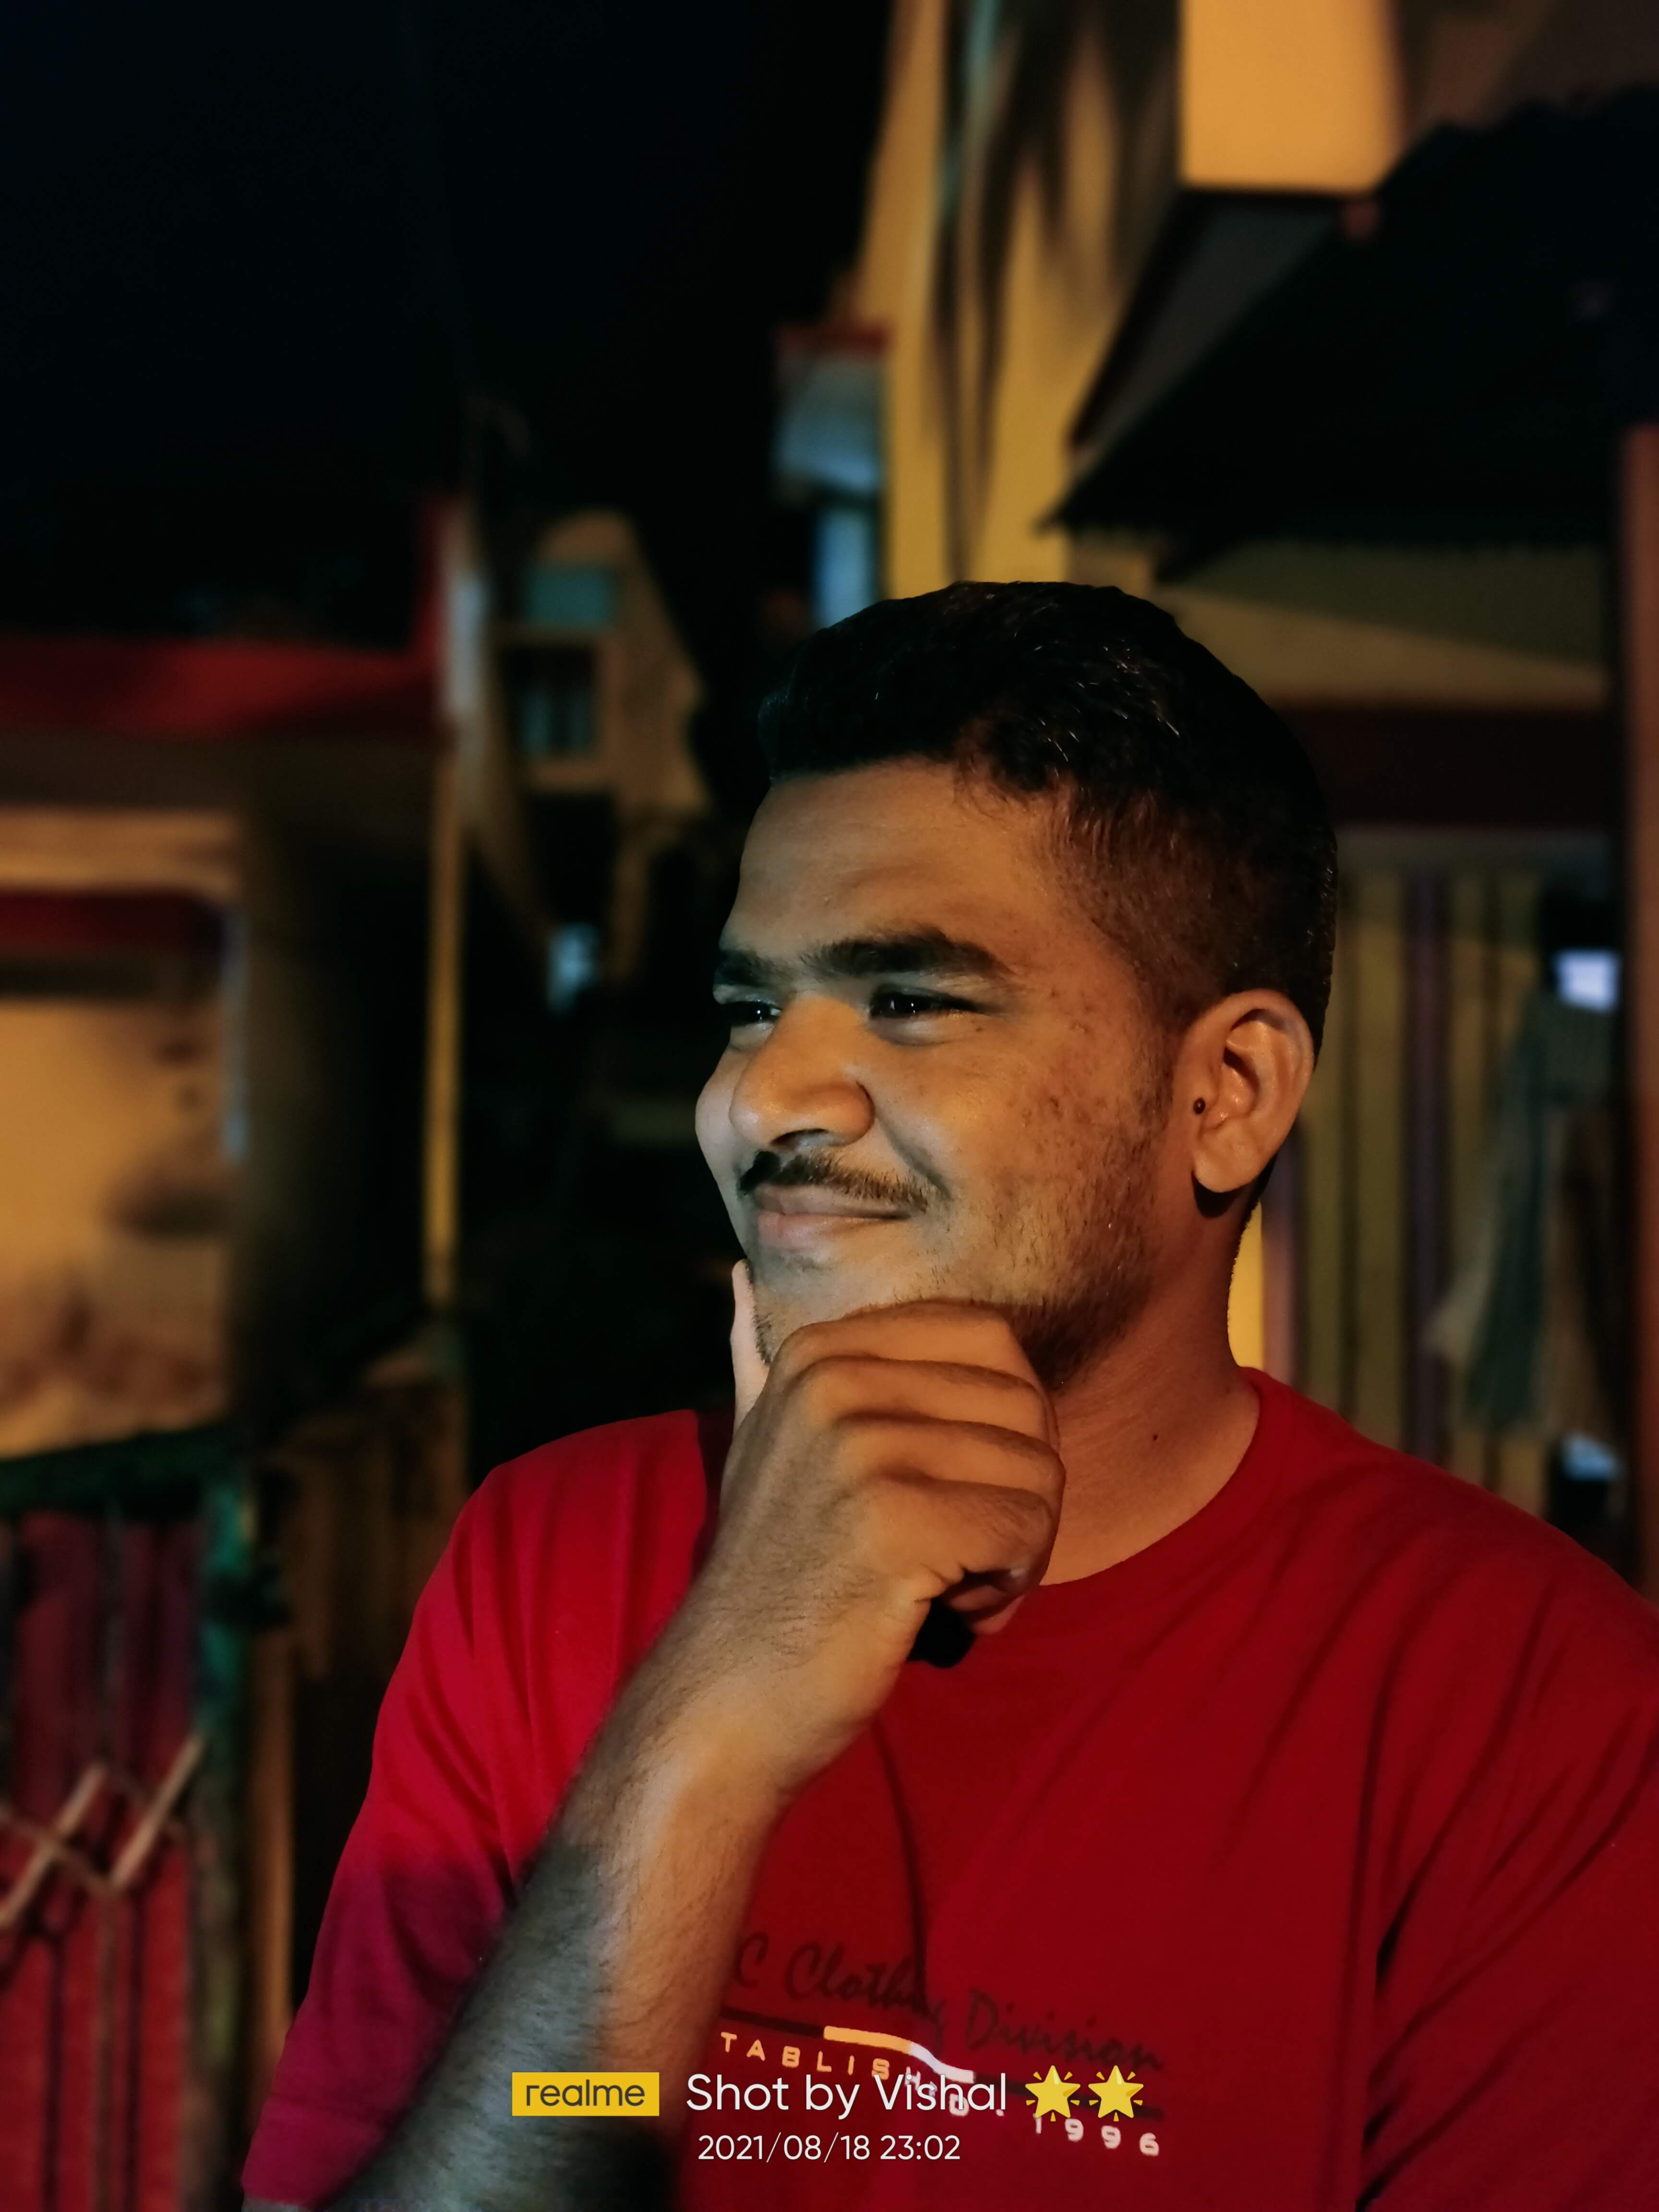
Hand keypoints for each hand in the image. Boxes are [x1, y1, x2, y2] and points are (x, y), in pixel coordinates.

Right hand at [659, 1270, 1063, 1799]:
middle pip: (1026, 1406)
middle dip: (1017, 1493)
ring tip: (941, 1586)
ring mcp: (860, 1450)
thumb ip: (761, 1365)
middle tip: (955, 1554)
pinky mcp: (892, 1524)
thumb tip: (742, 1280)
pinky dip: (1006, 1590)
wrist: (725, 1700)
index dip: (999, 1426)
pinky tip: (944, 1613)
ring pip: (1039, 1473)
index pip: (993, 1339)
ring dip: (1015, 1550)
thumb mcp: (762, 1448)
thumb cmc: (772, 1579)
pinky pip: (1025, 1533)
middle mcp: (837, 1383)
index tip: (946, 1491)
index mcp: (820, 1352)